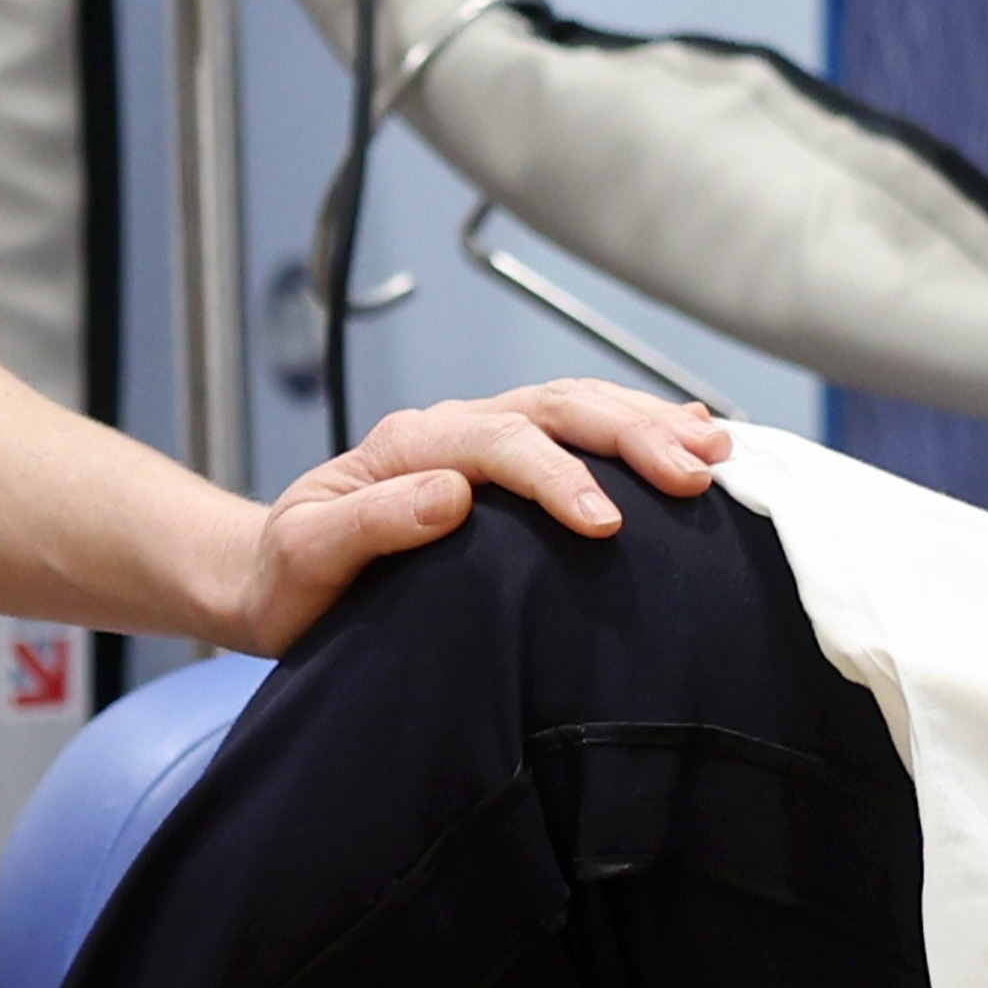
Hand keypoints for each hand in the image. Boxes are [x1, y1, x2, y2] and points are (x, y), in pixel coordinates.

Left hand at [223, 379, 731, 655]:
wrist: (272, 580)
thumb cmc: (288, 580)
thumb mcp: (305, 558)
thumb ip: (370, 523)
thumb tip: (454, 494)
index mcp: (409, 444)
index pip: (499, 441)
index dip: (558, 477)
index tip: (606, 526)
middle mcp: (453, 429)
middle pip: (556, 407)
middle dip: (630, 433)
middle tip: (695, 474)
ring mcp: (484, 439)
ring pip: (578, 407)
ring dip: (648, 421)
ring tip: (716, 449)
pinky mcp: (508, 466)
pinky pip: (580, 430)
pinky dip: (640, 423)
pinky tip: (696, 429)